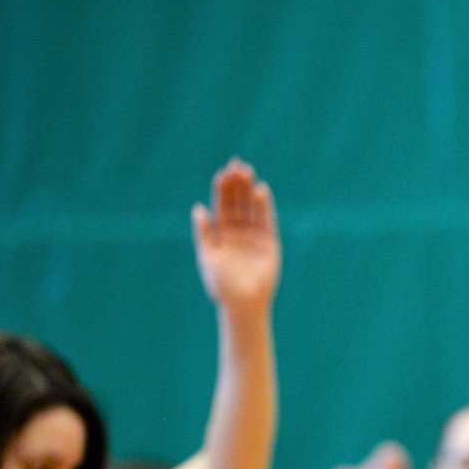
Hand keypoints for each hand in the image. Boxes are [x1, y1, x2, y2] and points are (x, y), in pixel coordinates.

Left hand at [193, 158, 281, 314]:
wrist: (242, 304)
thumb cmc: (221, 285)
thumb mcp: (207, 256)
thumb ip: (204, 233)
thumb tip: (198, 208)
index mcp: (222, 235)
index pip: (223, 207)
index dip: (223, 190)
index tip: (223, 172)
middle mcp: (239, 234)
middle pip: (238, 204)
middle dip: (237, 185)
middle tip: (237, 164)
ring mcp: (255, 238)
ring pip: (252, 209)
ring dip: (250, 191)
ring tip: (248, 172)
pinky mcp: (270, 245)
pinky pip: (267, 222)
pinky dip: (265, 208)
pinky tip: (261, 192)